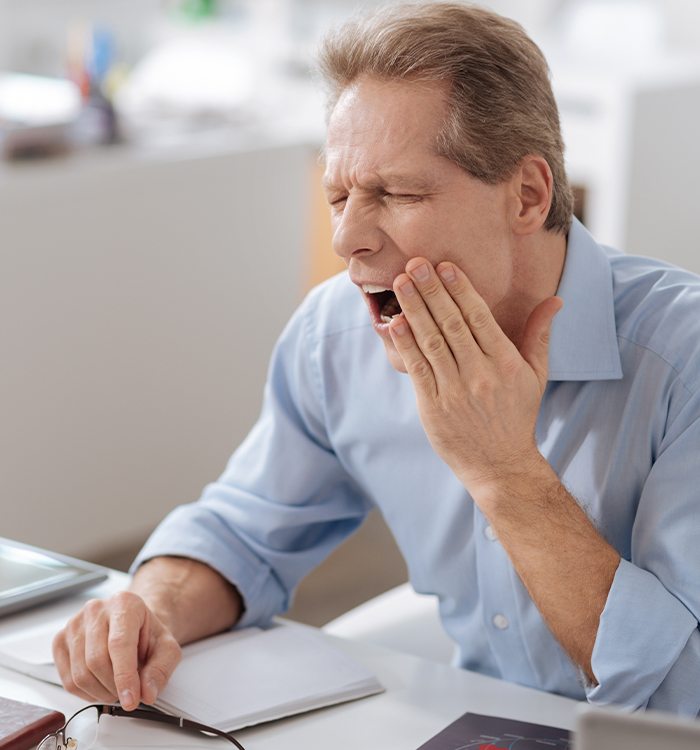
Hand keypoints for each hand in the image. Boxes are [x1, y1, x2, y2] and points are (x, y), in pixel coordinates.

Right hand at [52, 591, 180, 709]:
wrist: (132, 625)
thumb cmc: (146, 634)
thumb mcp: (166, 648)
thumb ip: (161, 669)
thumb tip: (147, 692)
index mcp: (124, 603)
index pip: (119, 644)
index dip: (124, 677)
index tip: (131, 700)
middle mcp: (95, 609)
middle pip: (97, 661)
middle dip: (114, 687)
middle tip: (129, 693)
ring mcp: (74, 624)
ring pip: (80, 674)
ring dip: (101, 692)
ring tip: (117, 687)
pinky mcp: (60, 640)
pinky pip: (67, 679)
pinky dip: (86, 692)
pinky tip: (101, 685)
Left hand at [388, 257, 561, 497]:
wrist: (500, 465)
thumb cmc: (517, 415)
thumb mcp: (536, 375)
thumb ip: (538, 335)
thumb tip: (555, 300)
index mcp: (505, 363)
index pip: (479, 318)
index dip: (460, 290)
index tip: (445, 266)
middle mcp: (480, 374)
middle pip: (452, 324)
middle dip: (432, 291)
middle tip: (416, 263)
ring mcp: (455, 391)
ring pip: (432, 342)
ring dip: (414, 310)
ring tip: (401, 283)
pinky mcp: (433, 407)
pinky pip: (418, 370)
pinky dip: (406, 345)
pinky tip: (395, 323)